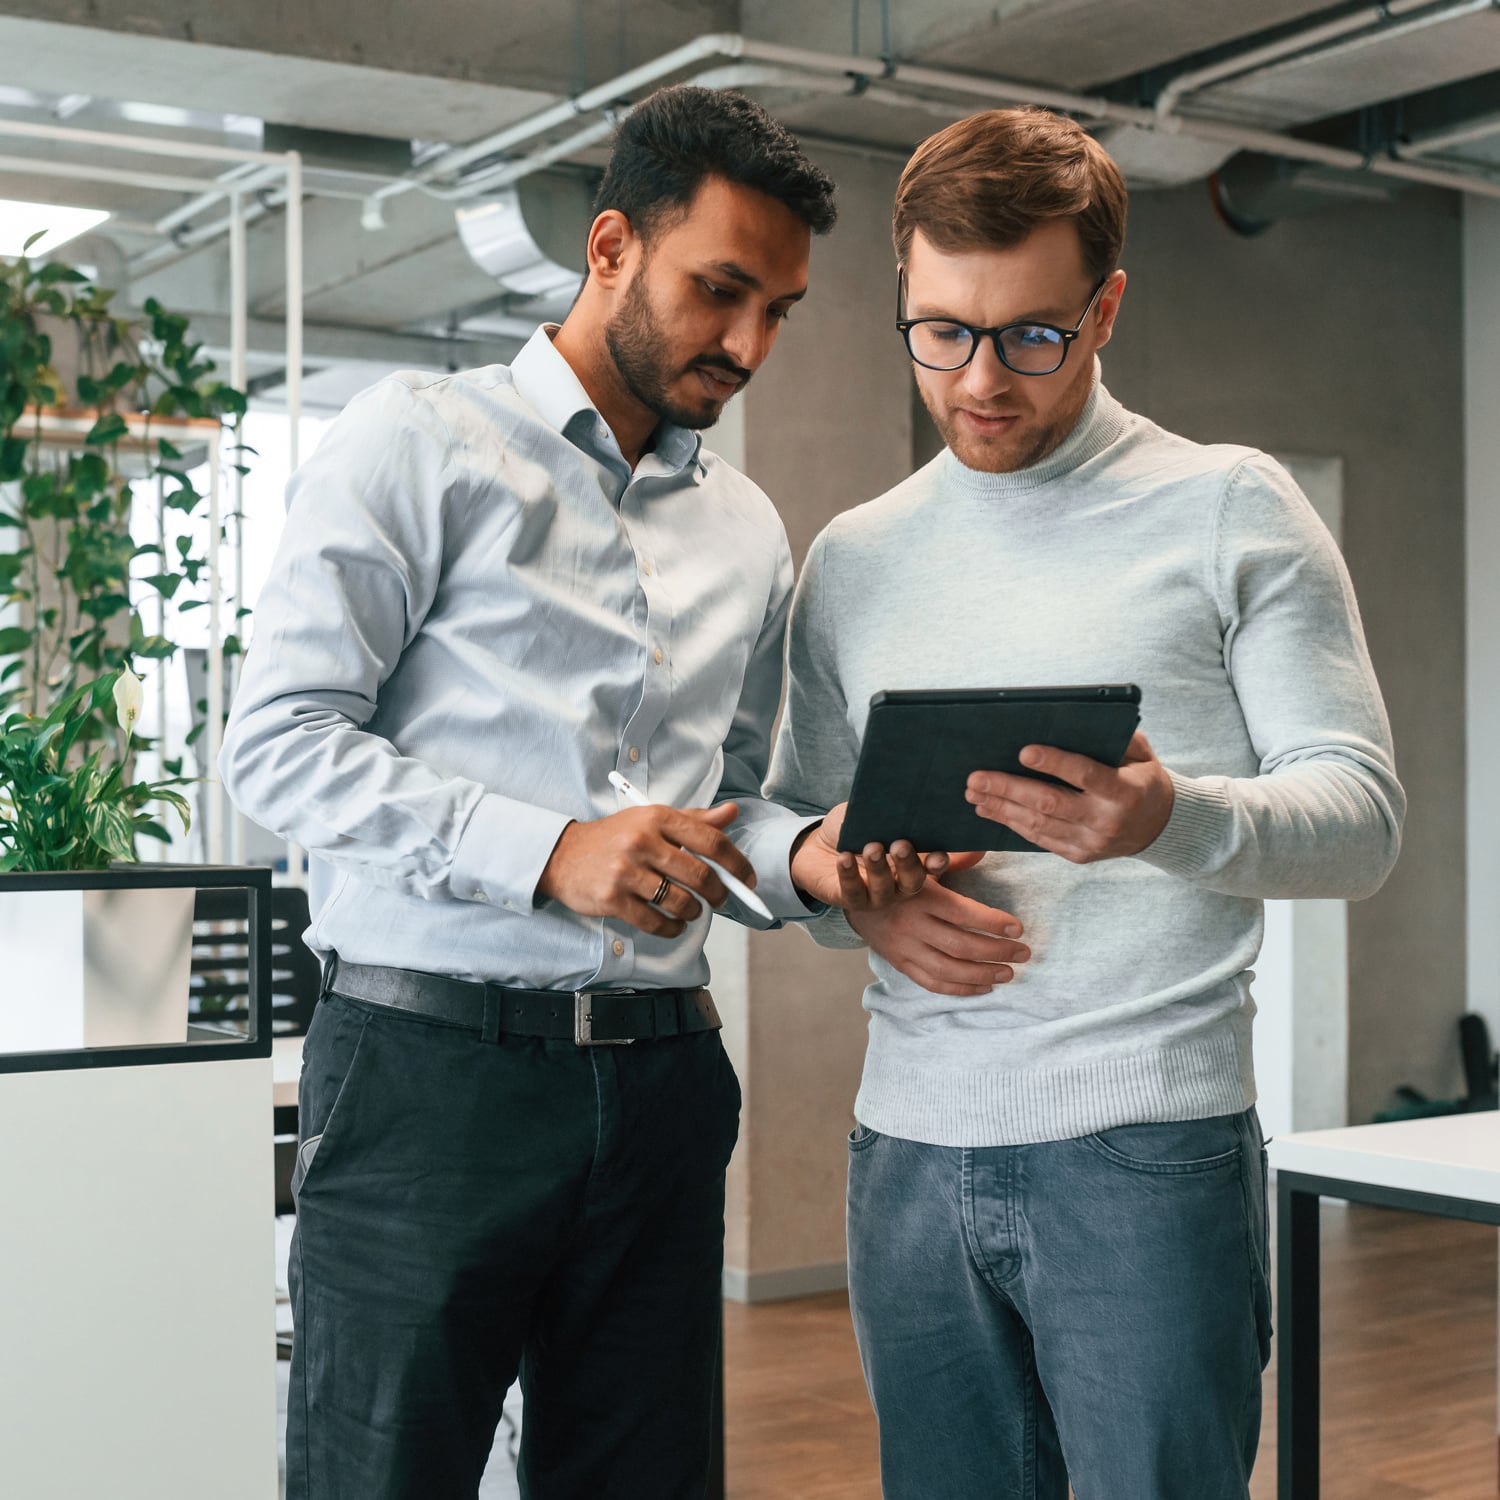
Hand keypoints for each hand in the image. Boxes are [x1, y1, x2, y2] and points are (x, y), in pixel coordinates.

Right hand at [537, 802, 754, 937]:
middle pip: (699, 875)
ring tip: (692, 911)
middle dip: (719, 893)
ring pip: (680, 902)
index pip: (710, 840)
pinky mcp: (612, 899)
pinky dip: (671, 928)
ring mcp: (626, 871)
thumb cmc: (614, 837)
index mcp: (657, 818)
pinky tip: (673, 924)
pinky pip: (655, 922)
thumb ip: (694, 819)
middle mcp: (642, 841)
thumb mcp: (651, 820)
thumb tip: (731, 812)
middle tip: (720, 900)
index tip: (747, 878)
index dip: (736, 862)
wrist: (562, 856)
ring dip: (694, 912)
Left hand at [790, 800, 946, 910]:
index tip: (937, 854)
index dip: (938, 862)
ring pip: (884, 890)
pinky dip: (849, 875)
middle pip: (912, 881)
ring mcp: (875, 895)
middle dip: (908, 864)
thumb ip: (886, 810)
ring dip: (879, 869)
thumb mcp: (870, 814)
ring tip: (871, 848)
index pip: (932, 865)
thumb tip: (899, 796)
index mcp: (911, 860)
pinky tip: (843, 858)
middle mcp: (898, 882)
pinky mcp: (850, 899)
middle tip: (900, 845)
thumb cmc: (851, 829)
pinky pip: (853, 892)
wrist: (817, 845)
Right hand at [847, 861, 1028, 996]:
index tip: (1019, 928)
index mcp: (920, 896)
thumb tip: (983, 849)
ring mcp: (904, 948)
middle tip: (1024, 953)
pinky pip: (931, 983)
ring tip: (1009, 973)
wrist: (854, 896)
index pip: (963, 913)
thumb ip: (952, 860)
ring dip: (982, 974)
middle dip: (997, 951)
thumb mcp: (919, 862)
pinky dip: (959, 989)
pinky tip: (983, 986)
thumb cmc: (895, 876)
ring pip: (948, 969)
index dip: (993, 922)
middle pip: (960, 945)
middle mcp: (912, 924)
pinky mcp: (900, 963)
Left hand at [964, 730, 1173, 863]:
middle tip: (976, 777)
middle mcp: (1106, 820)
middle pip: (1050, 803)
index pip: (1085, 774)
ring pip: (1038, 825)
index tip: (1023, 752)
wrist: (1161, 827)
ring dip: (1001, 808)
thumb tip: (1074, 720)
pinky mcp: (1079, 855)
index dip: (1054, 763)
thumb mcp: (1141, 754)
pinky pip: (1040, 839)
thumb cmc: (1143, 779)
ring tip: (974, 793)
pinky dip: (1012, 824)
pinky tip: (991, 810)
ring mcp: (1091, 842)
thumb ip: (1114, 738)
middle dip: (1008, 789)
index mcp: (1125, 791)